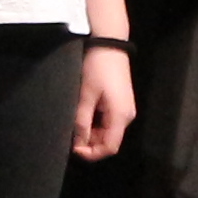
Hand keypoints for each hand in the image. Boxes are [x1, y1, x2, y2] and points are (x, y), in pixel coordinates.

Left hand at [70, 39, 133, 161]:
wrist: (109, 44)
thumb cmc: (97, 68)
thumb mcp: (86, 96)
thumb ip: (81, 121)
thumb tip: (77, 143)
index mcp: (120, 116)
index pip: (109, 147)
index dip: (92, 153)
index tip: (74, 149)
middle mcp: (126, 116)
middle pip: (109, 141)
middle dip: (90, 144)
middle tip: (70, 136)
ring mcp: (125, 109)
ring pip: (108, 132)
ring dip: (91, 134)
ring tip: (74, 125)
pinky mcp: (120, 103)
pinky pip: (108, 121)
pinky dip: (95, 124)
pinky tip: (82, 117)